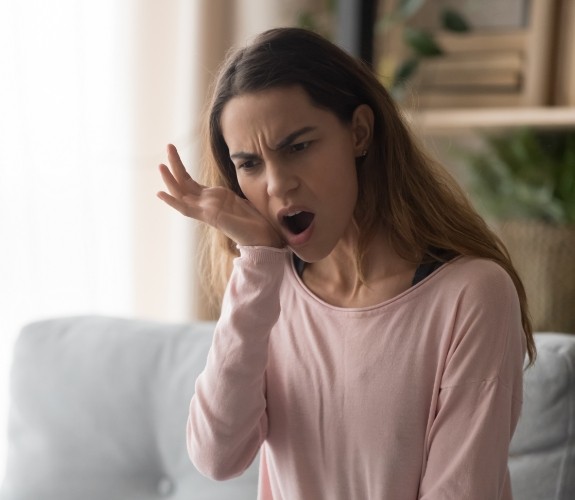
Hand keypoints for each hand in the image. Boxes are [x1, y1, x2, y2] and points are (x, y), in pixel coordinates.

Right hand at [157, 144, 283, 247]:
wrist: (262, 235)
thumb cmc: (253, 220)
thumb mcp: (240, 200)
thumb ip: (230, 194)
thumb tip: (234, 186)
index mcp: (212, 198)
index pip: (190, 182)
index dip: (180, 168)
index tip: (172, 153)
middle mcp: (205, 203)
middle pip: (184, 182)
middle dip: (175, 165)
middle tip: (168, 145)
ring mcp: (206, 210)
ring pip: (181, 193)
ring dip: (170, 179)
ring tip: (160, 165)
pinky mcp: (209, 216)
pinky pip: (186, 209)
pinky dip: (173, 202)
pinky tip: (160, 193)